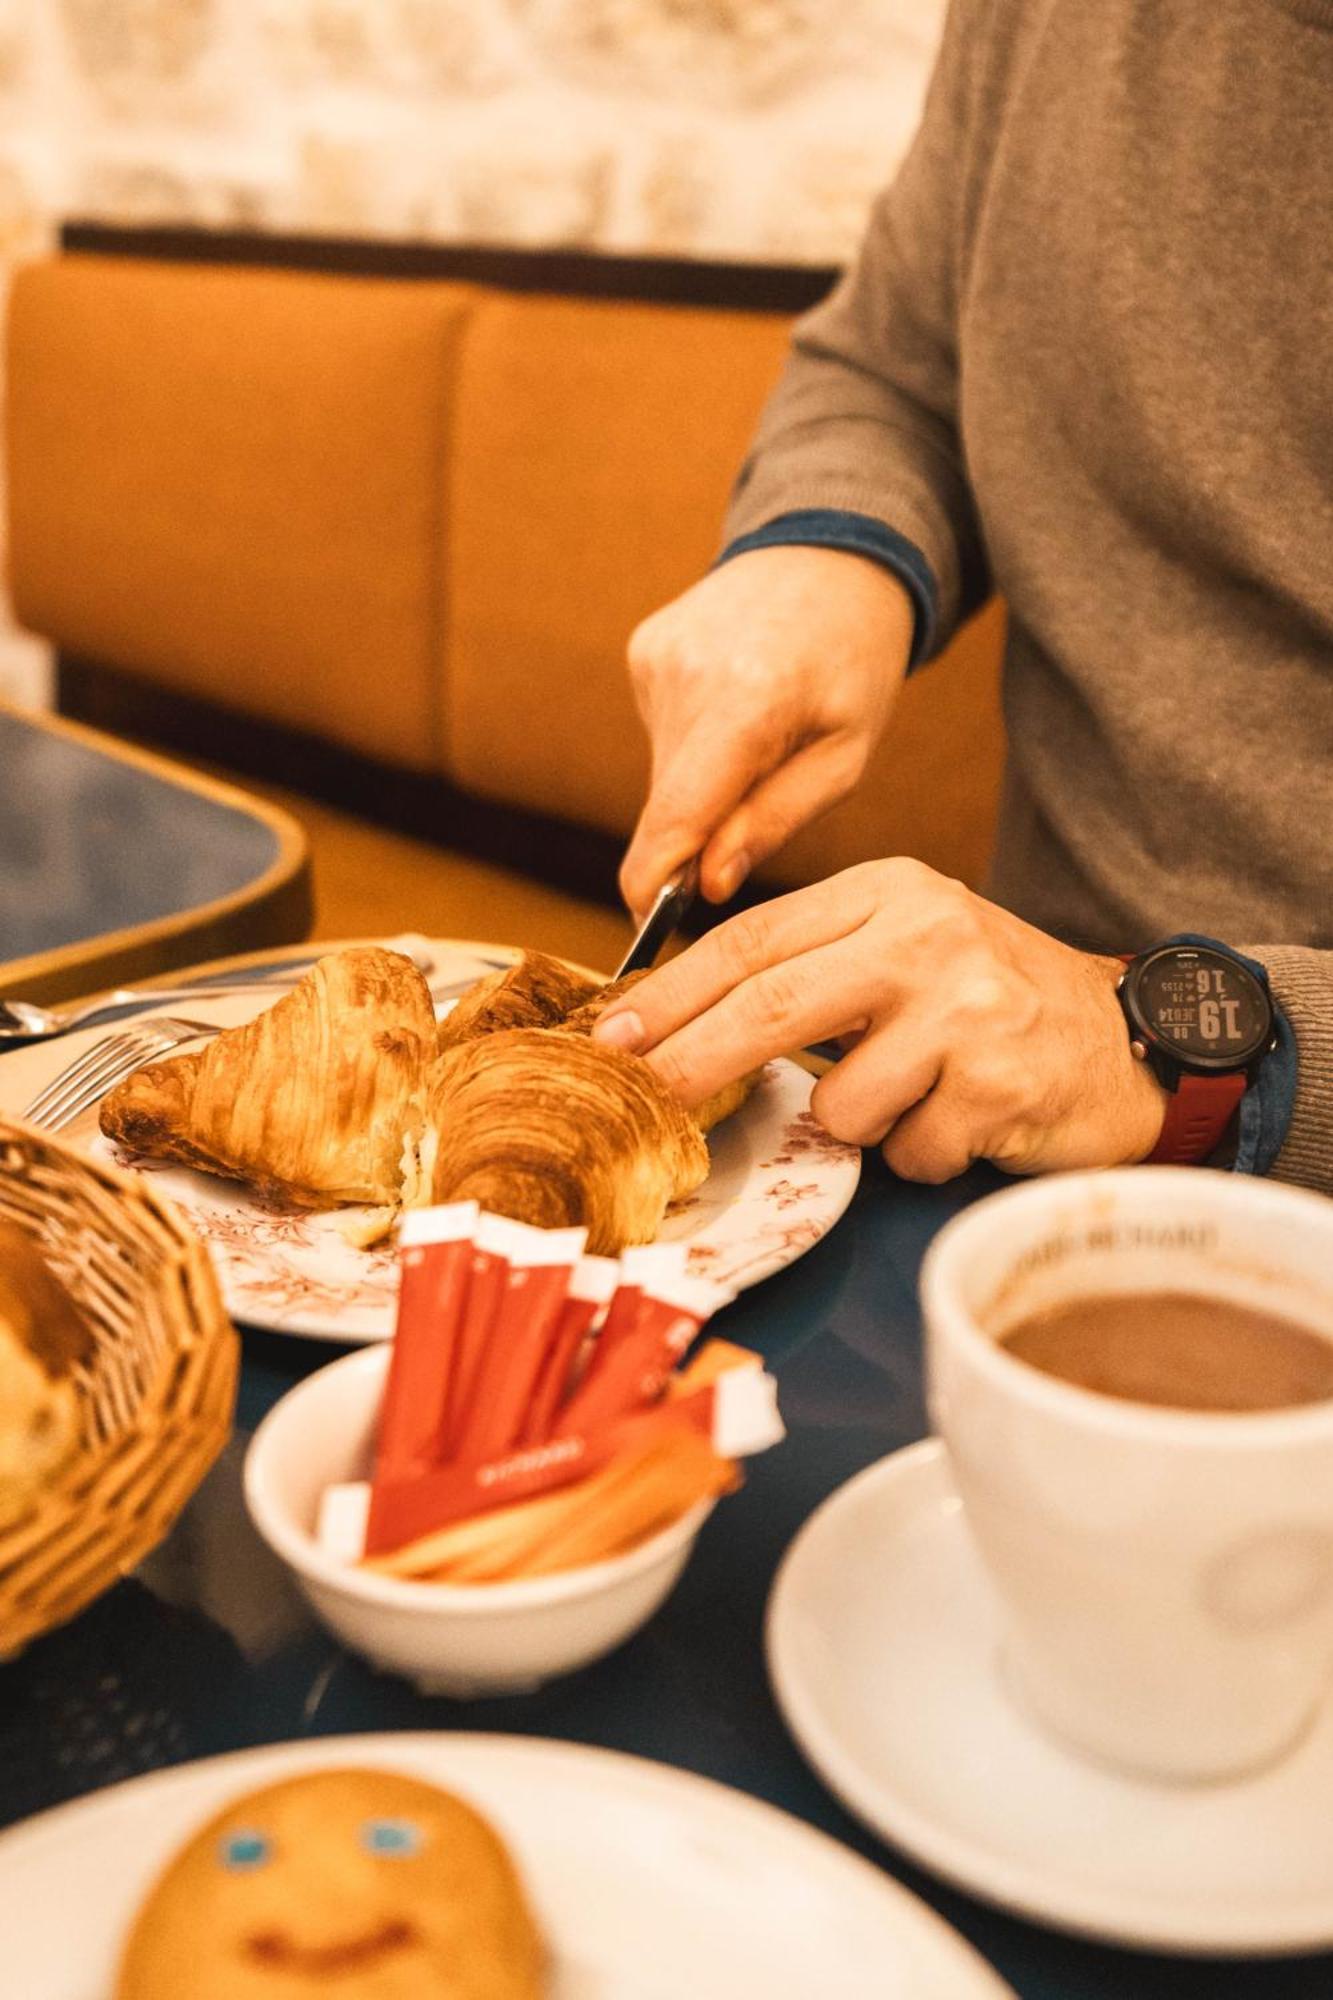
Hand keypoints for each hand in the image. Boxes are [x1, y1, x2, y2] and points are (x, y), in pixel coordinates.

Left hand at [592, 859, 1167, 1180]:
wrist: (1131, 1040)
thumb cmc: (996, 1001)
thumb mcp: (908, 947)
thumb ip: (816, 966)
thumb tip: (679, 1024)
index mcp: (888, 892)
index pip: (752, 941)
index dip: (671, 994)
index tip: (612, 1036)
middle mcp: (925, 936)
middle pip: (770, 1006)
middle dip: (691, 1062)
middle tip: (642, 1098)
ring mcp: (966, 1008)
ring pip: (838, 1103)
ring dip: (860, 1125)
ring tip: (918, 1097)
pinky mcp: (997, 1081)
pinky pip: (907, 1151)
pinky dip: (922, 1154)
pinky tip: (966, 1121)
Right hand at [619, 545, 913, 917]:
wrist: (833, 552)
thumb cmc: (854, 661)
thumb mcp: (846, 754)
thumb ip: (773, 821)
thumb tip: (708, 885)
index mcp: (748, 698)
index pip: (676, 814)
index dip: (654, 881)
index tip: (649, 928)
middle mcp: (686, 674)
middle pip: (669, 803)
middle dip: (700, 835)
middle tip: (756, 819)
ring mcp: (655, 658)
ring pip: (664, 773)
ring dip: (703, 784)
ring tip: (762, 738)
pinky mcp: (642, 650)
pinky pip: (662, 734)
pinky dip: (695, 742)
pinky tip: (738, 704)